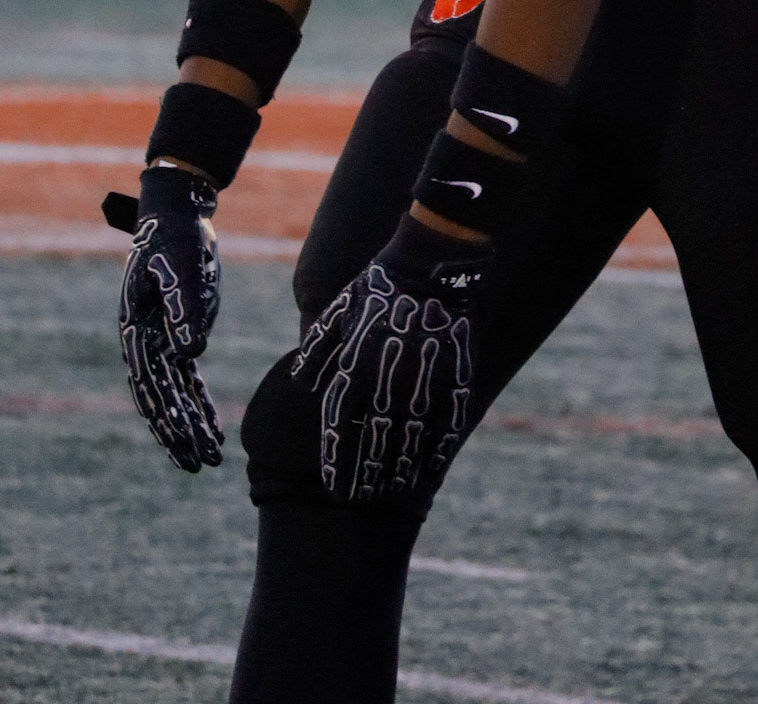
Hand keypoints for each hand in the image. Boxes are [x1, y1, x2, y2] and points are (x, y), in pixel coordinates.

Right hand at [115, 166, 224, 472]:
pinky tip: (212, 427)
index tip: (181, 442)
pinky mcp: (182, 334)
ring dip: (191, 424)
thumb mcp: (179, 267)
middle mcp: (145, 340)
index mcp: (136, 327)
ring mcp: (163, 339)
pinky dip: (201, 402)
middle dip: (178, 433)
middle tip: (198, 466)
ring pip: (176, 393)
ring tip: (210, 458)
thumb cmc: (175, 236)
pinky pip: (189, 378)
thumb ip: (183, 308)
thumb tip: (190, 354)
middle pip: (160, 397)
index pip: (148, 383)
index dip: (164, 416)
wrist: (179, 214)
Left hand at [291, 214, 490, 504]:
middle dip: (365, 475)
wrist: (432, 258)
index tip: (333, 488)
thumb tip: (302, 383)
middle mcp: (387, 376)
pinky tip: (430, 468)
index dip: (335, 460)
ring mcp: (424, 378)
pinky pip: (447, 422)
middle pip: (372, 440)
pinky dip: (438, 449)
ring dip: (398, 470)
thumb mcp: (340, 308)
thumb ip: (319, 347)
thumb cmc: (380, 283)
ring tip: (390, 493)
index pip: (338, 425)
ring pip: (409, 439)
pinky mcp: (455, 373)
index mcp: (355, 361)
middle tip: (360, 499)